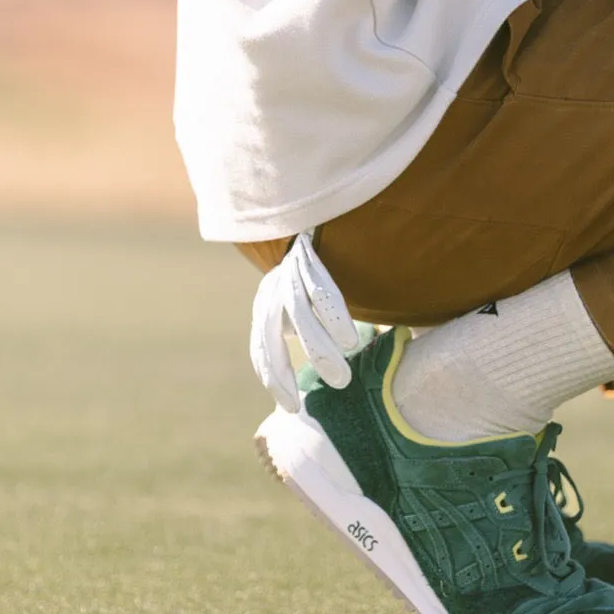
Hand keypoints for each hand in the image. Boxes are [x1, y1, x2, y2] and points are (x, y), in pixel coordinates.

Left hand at [250, 234, 358, 412]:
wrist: (310, 207)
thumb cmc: (312, 269)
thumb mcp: (299, 302)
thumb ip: (305, 328)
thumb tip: (328, 367)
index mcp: (266, 307)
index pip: (262, 350)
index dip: (274, 378)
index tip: (291, 406)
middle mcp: (269, 292)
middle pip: (270, 340)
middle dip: (288, 374)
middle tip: (315, 399)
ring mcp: (286, 274)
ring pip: (298, 319)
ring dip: (319, 352)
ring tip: (342, 378)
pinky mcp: (307, 257)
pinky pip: (320, 293)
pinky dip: (334, 319)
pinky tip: (352, 340)